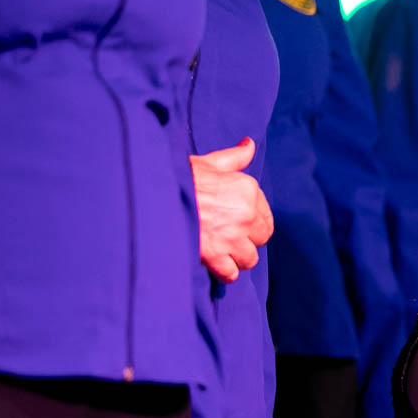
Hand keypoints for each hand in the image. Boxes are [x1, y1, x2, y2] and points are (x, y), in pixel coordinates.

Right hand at [191, 137, 273, 282]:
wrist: (151, 194)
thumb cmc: (178, 177)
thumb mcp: (208, 162)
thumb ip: (234, 157)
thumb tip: (249, 144)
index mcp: (247, 190)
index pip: (265, 215)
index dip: (252, 221)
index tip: (235, 220)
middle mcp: (246, 214)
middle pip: (261, 238)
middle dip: (248, 240)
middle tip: (227, 236)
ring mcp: (232, 236)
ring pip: (249, 258)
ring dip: (236, 257)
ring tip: (220, 252)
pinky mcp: (214, 255)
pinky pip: (231, 273)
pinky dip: (224, 273)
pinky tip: (214, 266)